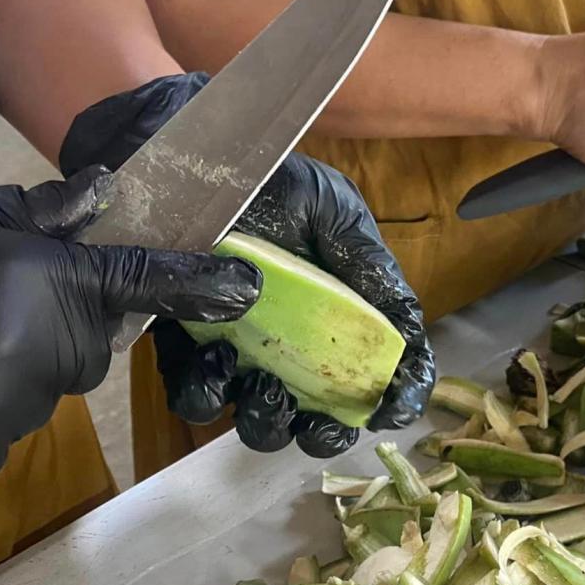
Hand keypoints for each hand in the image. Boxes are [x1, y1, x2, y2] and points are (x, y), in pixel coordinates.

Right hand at [0, 167, 260, 498]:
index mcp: (46, 284)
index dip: (197, 286)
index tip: (243, 288)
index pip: (141, 281)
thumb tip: (105, 190)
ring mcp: (11, 413)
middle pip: (89, 344)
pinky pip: (1, 429)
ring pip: (42, 388)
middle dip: (57, 326)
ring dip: (10, 369)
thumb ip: (39, 214)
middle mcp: (44, 353)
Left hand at [61, 75, 435, 457]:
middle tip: (316, 420)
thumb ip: (368, 266)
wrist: (179, 154)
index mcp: (340, 309)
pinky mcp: (184, 348)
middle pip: (320, 413)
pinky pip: (197, 395)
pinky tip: (211, 356)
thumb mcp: (331, 209)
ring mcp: (240, 349)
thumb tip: (404, 330)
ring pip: (260, 417)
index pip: (382, 365)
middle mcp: (294, 339)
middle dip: (323, 431)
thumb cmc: (264, 176)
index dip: (397, 395)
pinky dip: (208, 391)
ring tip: (260, 385)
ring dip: (268, 419)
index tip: (390, 411)